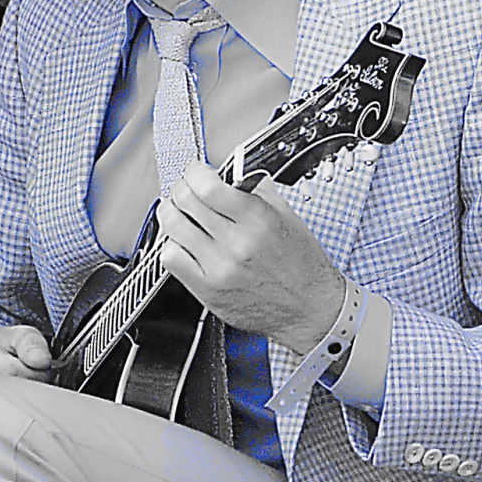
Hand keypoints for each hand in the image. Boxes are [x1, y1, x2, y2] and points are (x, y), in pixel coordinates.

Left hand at [155, 162, 345, 355]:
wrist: (310, 308)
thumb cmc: (302, 266)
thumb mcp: (286, 217)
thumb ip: (254, 192)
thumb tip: (227, 176)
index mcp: (258, 219)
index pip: (207, 185)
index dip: (195, 172)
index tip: (197, 173)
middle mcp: (236, 243)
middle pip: (185, 201)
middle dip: (182, 188)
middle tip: (187, 190)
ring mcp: (219, 268)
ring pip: (172, 227)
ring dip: (171, 213)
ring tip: (180, 213)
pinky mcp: (207, 290)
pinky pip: (171, 258)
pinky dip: (172, 244)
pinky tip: (184, 242)